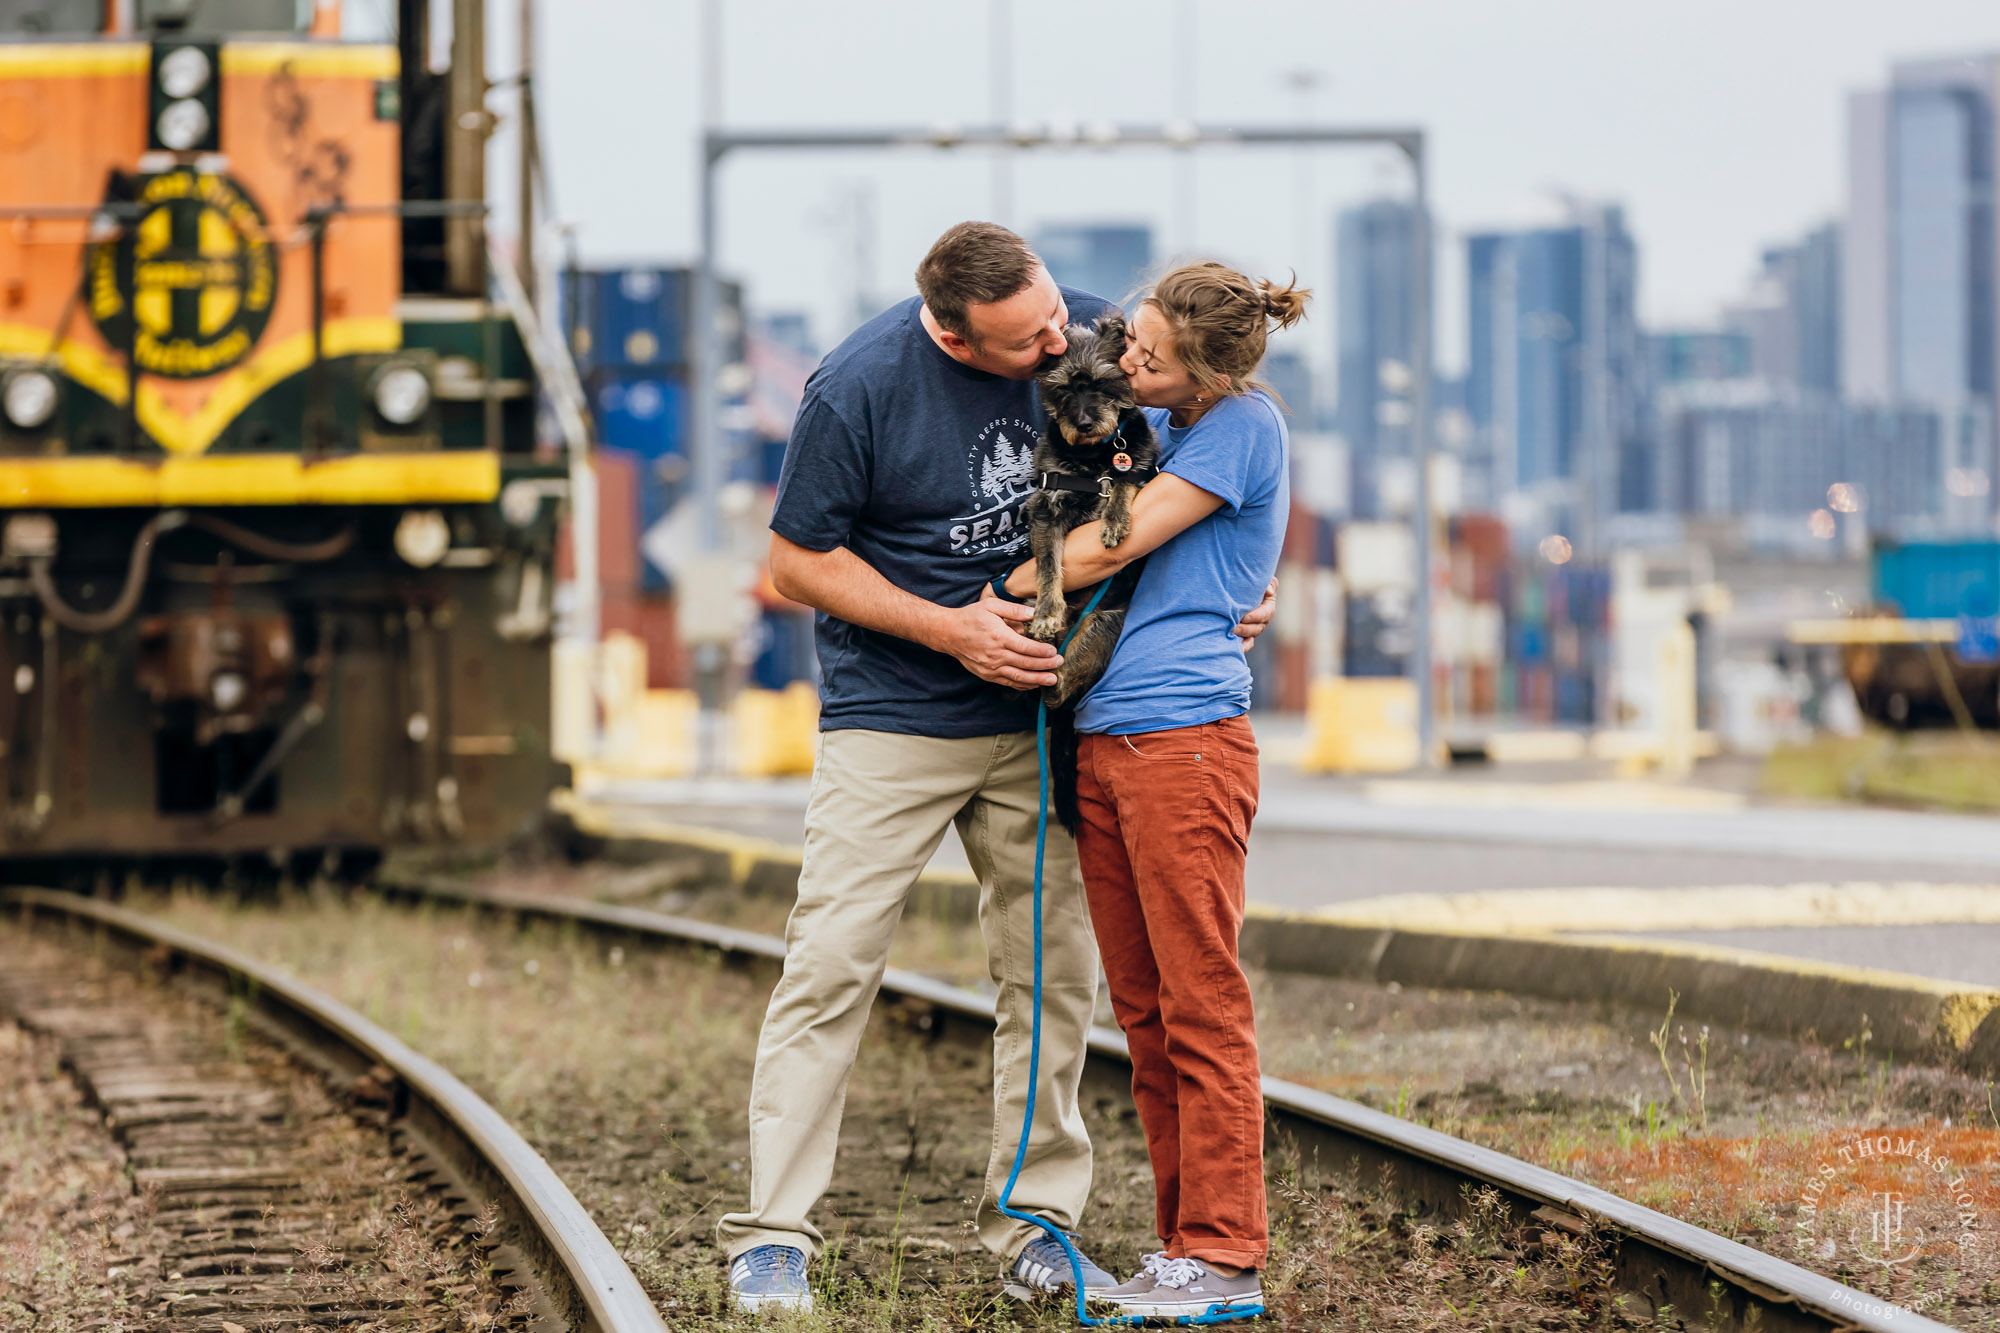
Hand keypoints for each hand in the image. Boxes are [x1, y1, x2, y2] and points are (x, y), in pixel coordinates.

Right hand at [936, 592, 1061, 688]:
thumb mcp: (991, 606)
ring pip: (1019, 677)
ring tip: (1052, 680)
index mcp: (999, 637)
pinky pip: (1008, 682)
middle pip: (1026, 664)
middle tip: (1059, 664)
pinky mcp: (987, 675)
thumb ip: (1013, 610)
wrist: (949, 633)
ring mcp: (991, 668)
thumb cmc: (971, 617)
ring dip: (1037, 680)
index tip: (1054, 651)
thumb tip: (1032, 615)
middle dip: (1046, 666)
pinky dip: (1022, 684)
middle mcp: (996, 655)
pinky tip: (1033, 684)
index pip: (1027, 648)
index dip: (1043, 651)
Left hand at [1233, 576, 1277, 650]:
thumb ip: (1268, 583)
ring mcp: (1254, 628)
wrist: (1235, 589)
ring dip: (1242, 637)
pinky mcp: (1245, 634)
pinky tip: (1234, 648)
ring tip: (1230, 634)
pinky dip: (1242, 646)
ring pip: (1251, 636)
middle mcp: (1262, 619)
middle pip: (1258, 628)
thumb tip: (1268, 591)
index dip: (1256, 616)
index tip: (1244, 617)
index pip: (1266, 613)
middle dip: (1246, 629)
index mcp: (1268, 606)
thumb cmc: (1248, 580)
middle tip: (1233, 628)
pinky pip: (1246, 643)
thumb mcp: (1261, 580)